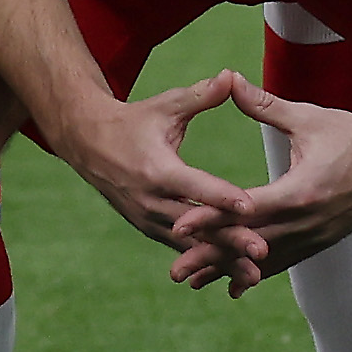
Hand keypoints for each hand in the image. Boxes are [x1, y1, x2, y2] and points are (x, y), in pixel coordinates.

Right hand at [56, 73, 264, 261]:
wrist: (88, 143)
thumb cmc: (135, 120)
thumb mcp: (166, 105)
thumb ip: (201, 96)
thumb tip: (231, 76)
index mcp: (158, 170)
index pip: (196, 187)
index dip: (223, 197)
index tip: (251, 207)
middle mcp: (152, 201)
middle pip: (197, 225)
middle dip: (230, 240)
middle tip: (263, 252)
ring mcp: (149, 219)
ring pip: (190, 245)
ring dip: (222, 260)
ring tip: (255, 276)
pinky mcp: (149, 228)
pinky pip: (181, 249)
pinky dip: (205, 261)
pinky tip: (232, 274)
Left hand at [172, 71, 351, 289]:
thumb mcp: (308, 118)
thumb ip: (264, 105)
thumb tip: (229, 80)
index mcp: (300, 192)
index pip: (246, 209)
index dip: (210, 218)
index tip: (179, 228)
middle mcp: (305, 222)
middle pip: (248, 245)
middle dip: (210, 258)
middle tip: (174, 272)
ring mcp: (313, 237)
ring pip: (263, 260)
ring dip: (227, 271)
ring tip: (192, 281)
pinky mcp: (319, 241)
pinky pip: (282, 263)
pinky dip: (255, 273)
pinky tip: (234, 287)